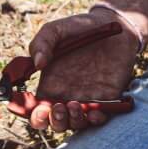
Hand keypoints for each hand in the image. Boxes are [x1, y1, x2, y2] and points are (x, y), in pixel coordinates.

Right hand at [26, 9, 139, 132]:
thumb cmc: (80, 27)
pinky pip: (99, 117)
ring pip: (76, 123)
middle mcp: (66, 95)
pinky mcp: (106, 98)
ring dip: (73, 121)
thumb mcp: (56, 30)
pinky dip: (95, 120)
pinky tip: (94, 112)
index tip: (39, 109)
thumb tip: (37, 64)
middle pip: (55, 122)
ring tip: (75, 104)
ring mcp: (86, 98)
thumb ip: (41, 42)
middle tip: (58, 108)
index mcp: (50, 83)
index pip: (36, 109)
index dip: (35, 116)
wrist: (113, 24)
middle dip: (54, 122)